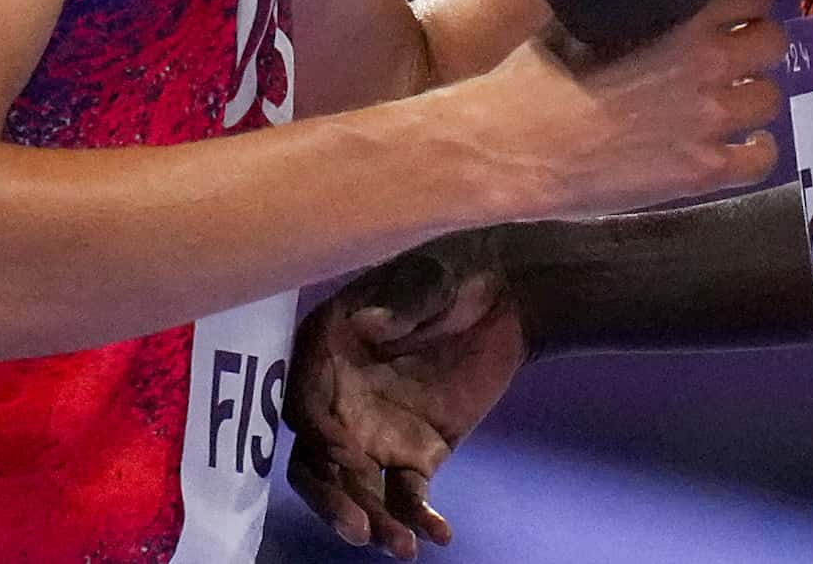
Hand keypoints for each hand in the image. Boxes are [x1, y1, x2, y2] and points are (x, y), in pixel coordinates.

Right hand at [286, 233, 524, 556]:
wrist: (509, 296)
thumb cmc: (458, 274)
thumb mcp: (431, 279)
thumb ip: (400, 304)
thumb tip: (366, 324)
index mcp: (327, 351)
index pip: (303, 403)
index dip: (315, 432)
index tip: (342, 452)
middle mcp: (339, 400)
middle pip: (317, 461)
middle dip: (330, 499)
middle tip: (359, 529)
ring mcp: (374, 433)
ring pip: (356, 490)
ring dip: (371, 522)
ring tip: (401, 548)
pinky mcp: (415, 454)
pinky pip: (406, 496)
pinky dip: (418, 520)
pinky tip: (438, 535)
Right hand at [459, 0, 784, 221]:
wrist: (513, 148)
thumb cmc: (533, 79)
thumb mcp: (577, 16)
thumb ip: (626, 1)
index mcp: (678, 15)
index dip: (745, 4)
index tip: (730, 14)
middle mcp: (705, 62)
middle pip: (773, 42)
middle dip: (756, 46)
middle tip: (735, 57)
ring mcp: (709, 119)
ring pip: (770, 97)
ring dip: (752, 97)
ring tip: (731, 102)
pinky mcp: (703, 171)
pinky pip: (762, 158)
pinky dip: (758, 150)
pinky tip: (741, 145)